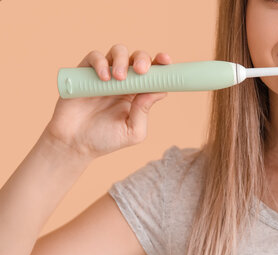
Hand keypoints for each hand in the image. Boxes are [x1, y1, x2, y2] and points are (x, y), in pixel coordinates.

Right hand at [44, 44, 171, 160]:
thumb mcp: (133, 130)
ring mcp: (104, 75)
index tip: (166, 61)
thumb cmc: (106, 139)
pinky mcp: (85, 73)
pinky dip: (101, 63)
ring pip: (118, 52)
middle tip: (141, 71)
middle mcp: (124, 81)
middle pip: (137, 58)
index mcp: (139, 93)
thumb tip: (159, 90)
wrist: (75, 144)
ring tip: (119, 78)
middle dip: (143, 59)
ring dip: (122, 60)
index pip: (153, 73)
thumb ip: (144, 111)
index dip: (161, 64)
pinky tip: (104, 79)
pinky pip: (94, 57)